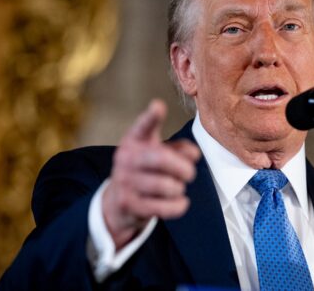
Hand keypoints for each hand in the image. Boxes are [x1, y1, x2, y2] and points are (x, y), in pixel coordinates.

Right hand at [102, 99, 200, 248]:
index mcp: (134, 141)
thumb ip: (179, 149)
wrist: (118, 203)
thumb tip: (194, 154)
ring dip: (179, 188)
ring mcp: (125, 182)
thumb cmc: (146, 171)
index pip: (143, 126)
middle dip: (183, 168)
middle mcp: (125, 158)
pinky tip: (180, 202)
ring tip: (177, 188)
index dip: (151, 117)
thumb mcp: (159, 153)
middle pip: (161, 159)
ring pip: (166, 185)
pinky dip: (179, 205)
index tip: (158, 106)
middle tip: (190, 173)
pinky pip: (165, 207)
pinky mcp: (129, 204)